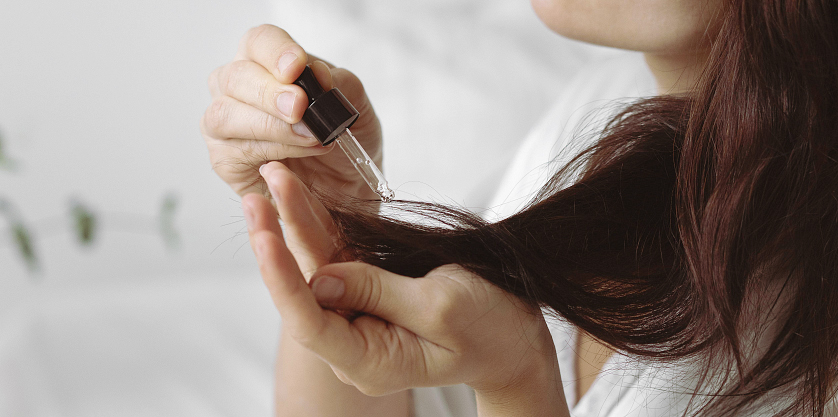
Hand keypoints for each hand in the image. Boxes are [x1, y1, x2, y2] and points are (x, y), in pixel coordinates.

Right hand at [203, 24, 381, 200]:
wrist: (349, 182)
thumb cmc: (344, 137)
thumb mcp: (356, 106)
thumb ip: (341, 84)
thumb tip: (319, 74)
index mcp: (266, 63)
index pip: (259, 42)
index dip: (275, 51)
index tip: (296, 67)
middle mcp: (237, 89)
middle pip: (235, 76)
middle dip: (269, 92)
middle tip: (299, 107)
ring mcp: (225, 125)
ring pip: (225, 115)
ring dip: (269, 126)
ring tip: (309, 138)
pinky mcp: (226, 160)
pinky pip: (233, 151)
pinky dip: (267, 153)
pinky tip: (294, 158)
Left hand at [245, 162, 567, 414]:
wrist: (519, 334)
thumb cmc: (491, 329)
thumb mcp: (442, 307)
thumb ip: (379, 291)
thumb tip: (321, 277)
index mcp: (368, 360)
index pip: (309, 322)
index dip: (281, 278)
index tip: (263, 236)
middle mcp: (355, 341)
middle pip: (304, 289)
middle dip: (280, 238)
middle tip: (257, 193)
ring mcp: (361, 315)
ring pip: (317, 266)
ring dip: (297, 223)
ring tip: (276, 177)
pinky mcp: (371, 290)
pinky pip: (339, 257)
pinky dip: (323, 224)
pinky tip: (302, 195)